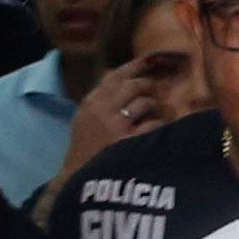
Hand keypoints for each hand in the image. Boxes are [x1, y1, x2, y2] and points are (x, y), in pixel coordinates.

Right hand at [29, 57, 168, 227]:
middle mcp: (102, 110)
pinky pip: (152, 125)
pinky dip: (158, 126)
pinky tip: (156, 133)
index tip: (152, 59)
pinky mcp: (129, 143)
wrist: (80, 178)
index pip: (115, 76)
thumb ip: (100, 96)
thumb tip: (114, 72)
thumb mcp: (84, 118)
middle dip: (148, 86)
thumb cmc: (85, 149)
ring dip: (154, 108)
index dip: (136, 66)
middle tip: (156, 91)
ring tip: (153, 116)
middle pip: (133, 86)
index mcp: (91, 102)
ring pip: (145, 103)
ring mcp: (116, 126)